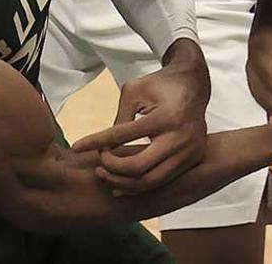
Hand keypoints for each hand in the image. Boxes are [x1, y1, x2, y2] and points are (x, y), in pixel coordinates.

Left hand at [72, 39, 209, 194]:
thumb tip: (106, 145)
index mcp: (165, 117)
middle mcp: (179, 138)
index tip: (76, 146)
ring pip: (151, 181)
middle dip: (112, 168)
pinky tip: (122, 185)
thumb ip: (120, 118)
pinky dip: (140, 185)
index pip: (123, 135)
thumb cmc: (160, 85)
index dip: (96, 142)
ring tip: (105, 175)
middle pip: (138, 168)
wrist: (194, 85)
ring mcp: (188, 152)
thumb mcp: (135, 91)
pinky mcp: (192, 159)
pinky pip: (162, 181)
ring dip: (124, 183)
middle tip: (97, 164)